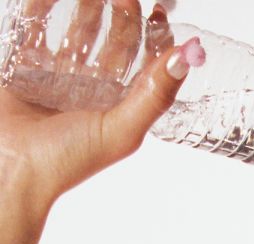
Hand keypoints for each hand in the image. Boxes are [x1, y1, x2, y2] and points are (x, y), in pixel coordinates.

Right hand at [0, 0, 188, 210]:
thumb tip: (188, 57)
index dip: (153, 36)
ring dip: (86, 4)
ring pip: (76, 28)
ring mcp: (57, 74)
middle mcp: (90, 87)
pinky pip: (34, 26)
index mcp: (116, 104)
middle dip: (120, 13)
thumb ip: (155, 95)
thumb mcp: (121, 130)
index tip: (159, 12)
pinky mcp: (23, 64)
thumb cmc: (66, 160)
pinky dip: (41, 5)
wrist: (12, 169)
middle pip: (111, 39)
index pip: (142, 61)